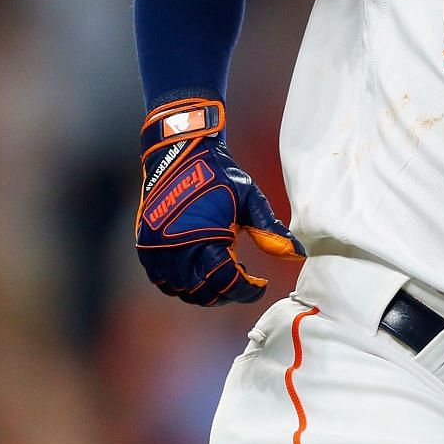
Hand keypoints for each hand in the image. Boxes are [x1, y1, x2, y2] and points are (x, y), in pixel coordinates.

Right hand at [135, 98, 304, 305]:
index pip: (227, 281)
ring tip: (223, 275)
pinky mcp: (146, 244)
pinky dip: (181, 283)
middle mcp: (177, 248)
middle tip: (243, 281)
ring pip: (182, 290)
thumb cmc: (218, 173)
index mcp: (205, 237)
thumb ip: (271, 231)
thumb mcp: (250, 199)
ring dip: (204, 290)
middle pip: (204, 292)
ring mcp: (157, 248)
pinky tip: (198, 271)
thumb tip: (296, 254)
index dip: (247, 289)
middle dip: (227, 292)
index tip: (260, 284)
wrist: (181, 152)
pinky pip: (161, 280)